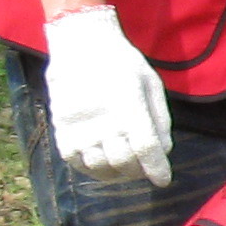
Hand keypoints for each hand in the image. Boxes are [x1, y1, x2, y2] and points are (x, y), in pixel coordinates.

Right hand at [41, 6, 172, 187]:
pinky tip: (102, 162)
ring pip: (100, 166)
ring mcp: (79, 127)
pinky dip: (92, 168)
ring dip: (117, 172)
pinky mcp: (61, 129)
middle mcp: (103, 122)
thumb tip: (163, 152)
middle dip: (139, 171)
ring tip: (124, 166)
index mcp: (129, 109)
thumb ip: (160, 120)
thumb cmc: (122, 63)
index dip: (157, 170)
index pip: (146, 150)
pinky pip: (76, 162)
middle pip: (124, 162)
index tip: (162, 180)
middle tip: (143, 168)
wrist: (80, 45)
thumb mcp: (152, 84)